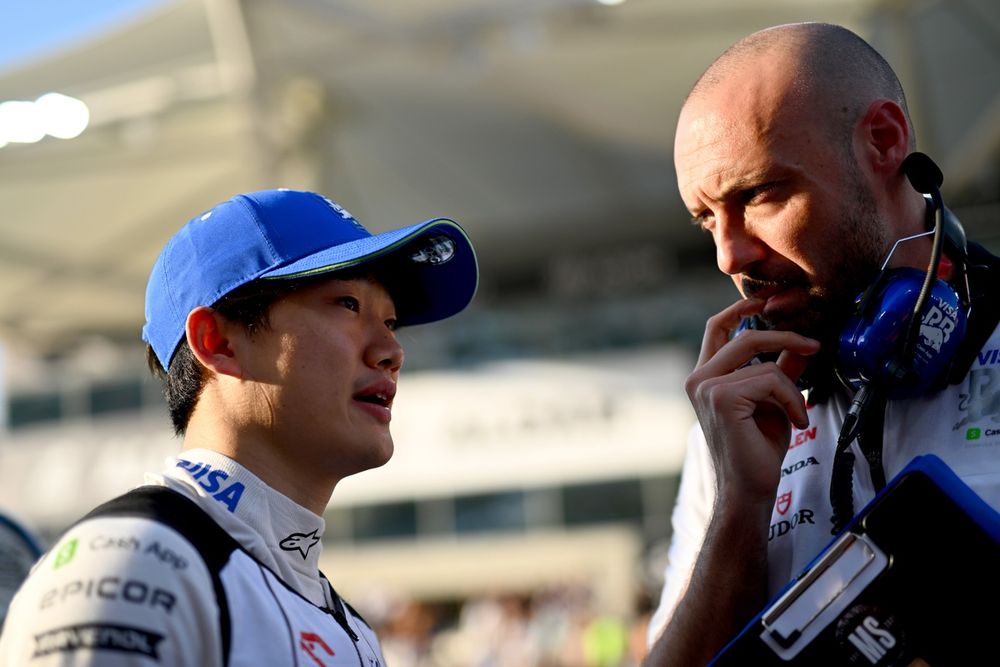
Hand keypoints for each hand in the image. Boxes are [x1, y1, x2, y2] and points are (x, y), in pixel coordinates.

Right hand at [685, 298, 820, 503]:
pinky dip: (791, 400)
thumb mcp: (774, 401)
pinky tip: (795, 422)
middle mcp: (699, 378)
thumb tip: (799, 345)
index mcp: (705, 376)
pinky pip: (770, 380)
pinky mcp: (722, 398)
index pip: (717, 328)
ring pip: (763, 362)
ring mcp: (706, 387)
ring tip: (798, 413)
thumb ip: (780, 370)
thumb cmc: (758, 449)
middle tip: (814, 346)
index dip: (740, 308)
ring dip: (791, 387)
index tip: (767, 301)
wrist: (750, 488)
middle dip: (785, 337)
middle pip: (744, 336)